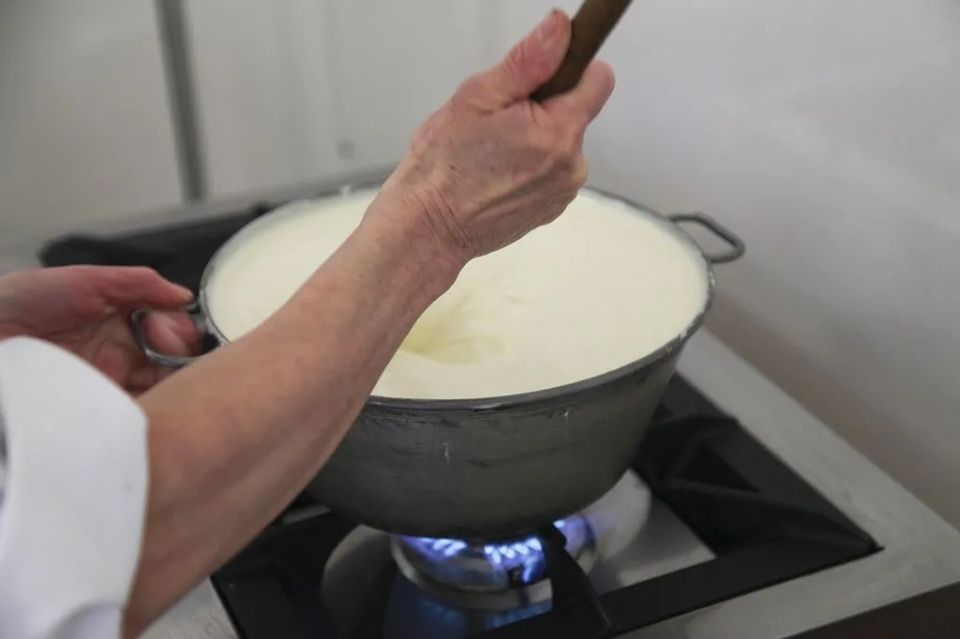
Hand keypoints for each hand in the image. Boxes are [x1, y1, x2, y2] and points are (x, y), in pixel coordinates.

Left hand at [0, 266, 199, 393]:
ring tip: (160, 370)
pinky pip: (137, 412)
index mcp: (118, 323)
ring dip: (171, 380)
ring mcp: (109, 384)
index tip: (170, 328)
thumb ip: (137, 283)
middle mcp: (118, 355)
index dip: (178, 329)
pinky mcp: (98, 409)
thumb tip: (182, 295)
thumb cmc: (20, 303)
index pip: (169, 329)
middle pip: (171, 360)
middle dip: (179, 354)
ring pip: (161, 388)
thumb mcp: (84, 280)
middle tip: (164, 348)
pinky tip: (150, 394)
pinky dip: (152, 405)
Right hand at [376, 9, 614, 262]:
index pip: (598, 78)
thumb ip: (528, 61)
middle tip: (499, 121)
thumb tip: (560, 28)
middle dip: (543, 107)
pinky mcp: (552, 208)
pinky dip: (530, 166)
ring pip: (562, 142)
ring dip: (535, 138)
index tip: (542, 75)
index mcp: (558, 131)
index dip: (572, 68)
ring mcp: (563, 191)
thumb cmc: (443, 167)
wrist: (428, 227)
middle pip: (576, 111)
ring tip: (493, 151)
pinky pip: (552, 171)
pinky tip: (497, 173)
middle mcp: (571, 165)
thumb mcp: (477, 97)